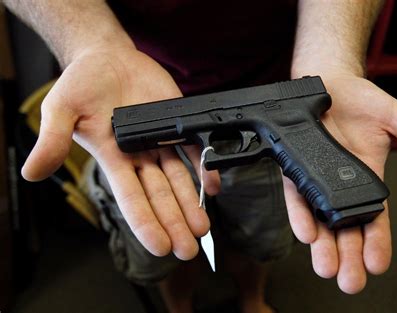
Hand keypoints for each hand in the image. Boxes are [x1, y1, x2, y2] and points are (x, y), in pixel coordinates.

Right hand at [21, 47, 219, 259]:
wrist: (107, 58)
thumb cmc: (82, 84)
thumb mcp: (61, 109)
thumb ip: (53, 141)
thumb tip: (31, 172)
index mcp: (112, 159)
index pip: (130, 198)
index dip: (145, 223)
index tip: (160, 246)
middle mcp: (138, 156)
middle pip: (159, 196)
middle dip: (174, 223)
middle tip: (187, 249)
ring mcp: (160, 142)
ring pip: (178, 180)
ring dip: (191, 204)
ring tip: (202, 228)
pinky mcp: (176, 123)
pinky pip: (192, 149)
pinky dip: (203, 168)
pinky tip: (213, 187)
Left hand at [284, 71, 396, 293]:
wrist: (329, 82)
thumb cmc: (360, 101)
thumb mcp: (395, 120)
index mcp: (367, 178)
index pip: (374, 219)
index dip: (377, 242)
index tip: (378, 265)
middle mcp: (340, 183)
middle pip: (345, 229)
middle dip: (348, 256)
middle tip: (350, 282)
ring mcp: (317, 176)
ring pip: (319, 219)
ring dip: (323, 245)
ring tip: (327, 268)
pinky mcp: (295, 164)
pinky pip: (297, 193)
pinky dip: (301, 213)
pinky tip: (306, 232)